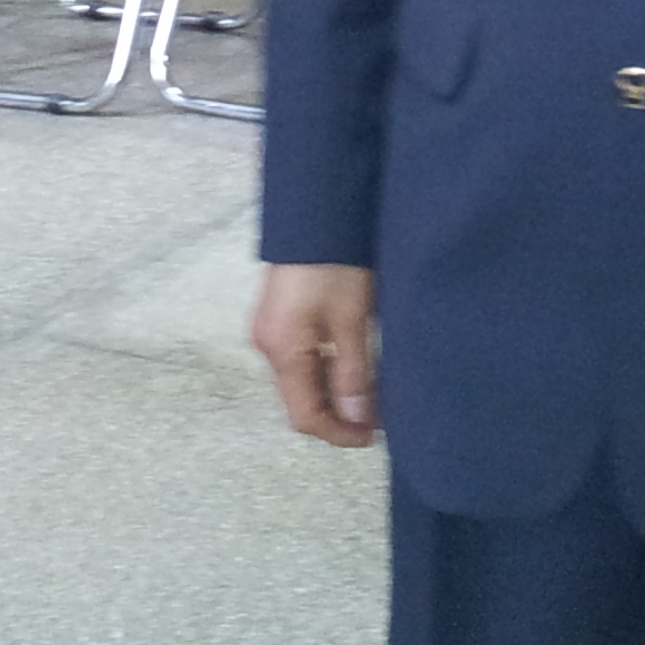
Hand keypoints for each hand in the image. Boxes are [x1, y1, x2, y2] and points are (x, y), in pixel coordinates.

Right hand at [252, 264, 379, 447]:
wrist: (316, 208)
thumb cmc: (335, 264)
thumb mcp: (352, 319)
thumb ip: (354, 373)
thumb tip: (359, 422)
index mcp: (281, 350)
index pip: (304, 416)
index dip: (339, 433)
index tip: (374, 436)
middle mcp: (267, 344)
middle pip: (299, 398)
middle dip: (337, 414)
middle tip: (377, 414)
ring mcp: (270, 327)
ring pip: (301, 378)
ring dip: (332, 390)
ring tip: (369, 389)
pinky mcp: (279, 313)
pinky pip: (300, 356)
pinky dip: (325, 368)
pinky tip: (351, 362)